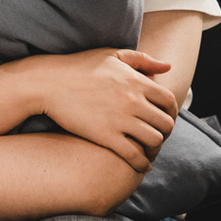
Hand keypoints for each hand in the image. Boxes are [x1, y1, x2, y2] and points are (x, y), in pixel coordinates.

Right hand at [32, 48, 177, 172]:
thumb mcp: (111, 55)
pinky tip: (140, 165)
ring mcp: (120, 119)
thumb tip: (168, 66)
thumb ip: (142, 59)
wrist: (48, 83)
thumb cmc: (78, 67)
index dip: (172, 112)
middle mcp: (133, 100)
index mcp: (136, 80)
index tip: (164, 118)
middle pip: (165, 123)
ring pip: (154, 140)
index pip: (169, 101)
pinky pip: (134, 155)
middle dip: (165, 132)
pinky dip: (142, 163)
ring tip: (148, 150)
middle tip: (157, 136)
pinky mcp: (106, 136)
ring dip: (155, 148)